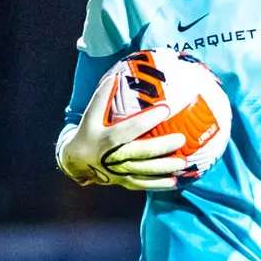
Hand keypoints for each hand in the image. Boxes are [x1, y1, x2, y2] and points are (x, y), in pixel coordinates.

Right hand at [58, 98, 186, 190]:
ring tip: (184, 163)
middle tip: (181, 139)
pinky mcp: (126, 182)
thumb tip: (115, 76)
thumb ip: (102, 96)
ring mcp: (122, 171)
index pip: (132, 127)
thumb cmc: (88, 133)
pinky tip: (175, 181)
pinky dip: (159, 184)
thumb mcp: (90, 115)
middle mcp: (117, 156)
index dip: (149, 118)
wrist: (77, 162)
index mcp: (109, 138)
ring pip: (146, 171)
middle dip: (163, 146)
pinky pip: (145, 184)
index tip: (166, 109)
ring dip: (165, 168)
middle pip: (143, 152)